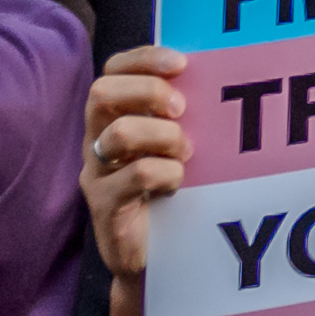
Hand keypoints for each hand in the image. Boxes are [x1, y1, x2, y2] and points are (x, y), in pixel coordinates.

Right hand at [82, 47, 190, 283]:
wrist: (161, 255)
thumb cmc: (174, 189)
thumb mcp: (176, 143)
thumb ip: (182, 112)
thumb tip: (218, 72)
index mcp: (114, 118)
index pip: (112, 71)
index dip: (142, 59)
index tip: (181, 63)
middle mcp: (97, 141)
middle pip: (101, 93)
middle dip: (148, 92)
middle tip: (181, 109)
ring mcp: (96, 174)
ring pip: (118, 133)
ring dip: (163, 136)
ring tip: (185, 153)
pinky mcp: (105, 206)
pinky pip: (136, 175)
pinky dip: (167, 173)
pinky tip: (179, 183)